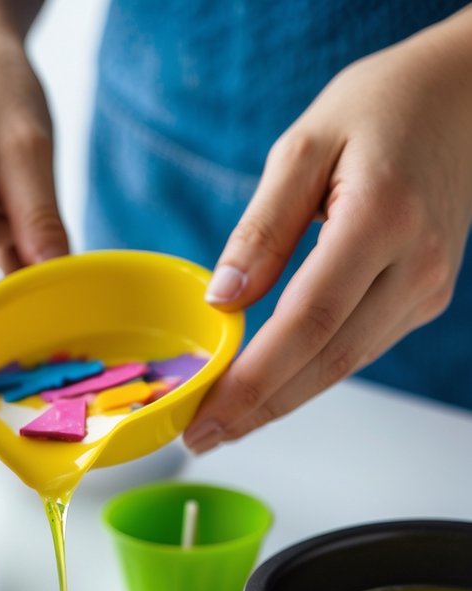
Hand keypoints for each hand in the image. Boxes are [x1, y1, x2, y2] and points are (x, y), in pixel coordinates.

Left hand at [185, 10, 471, 453]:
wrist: (462, 98)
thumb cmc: (380, 109)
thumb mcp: (304, 147)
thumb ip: (260, 228)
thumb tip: (221, 299)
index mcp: (381, 219)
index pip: (307, 322)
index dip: (254, 380)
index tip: (207, 414)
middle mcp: (415, 264)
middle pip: (327, 360)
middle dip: (259, 409)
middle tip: (200, 437)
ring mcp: (427, 288)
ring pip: (345, 365)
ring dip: (281, 402)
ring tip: (223, 423)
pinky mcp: (425, 298)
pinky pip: (360, 349)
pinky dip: (310, 375)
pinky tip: (268, 388)